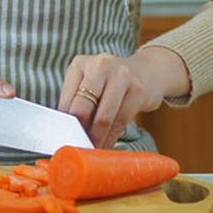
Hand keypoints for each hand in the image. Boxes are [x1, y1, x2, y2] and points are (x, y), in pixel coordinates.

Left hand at [57, 47, 189, 147]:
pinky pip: (121, 121)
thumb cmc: (110, 82)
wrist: (147, 71)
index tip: (65, 139)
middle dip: (79, 132)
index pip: (67, 99)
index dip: (65, 123)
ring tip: (92, 149)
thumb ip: (76, 101)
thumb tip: (65, 131)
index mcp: (80, 64)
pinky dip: (111, 137)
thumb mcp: (89, 82)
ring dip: (96, 139)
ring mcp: (121, 75)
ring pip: (103, 117)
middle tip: (77, 148)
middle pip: (83, 107)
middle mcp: (100, 65)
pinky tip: (106, 144)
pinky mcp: (138, 90)